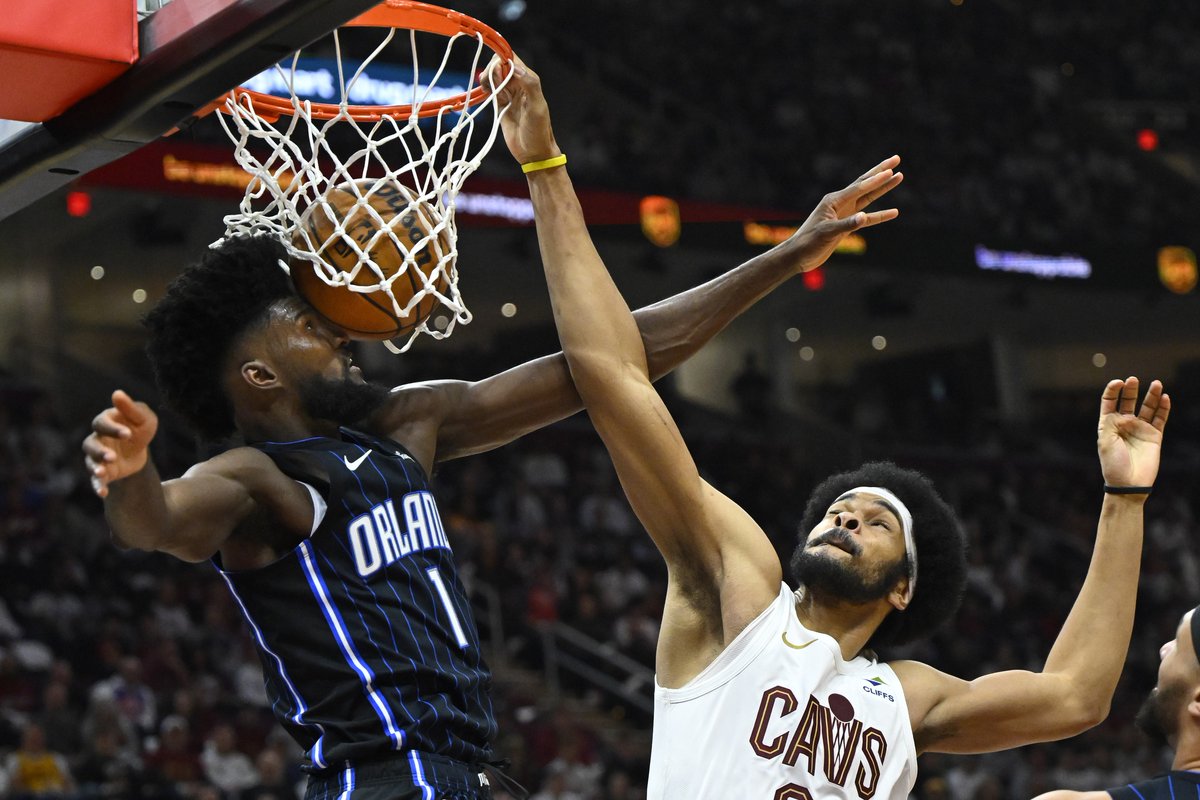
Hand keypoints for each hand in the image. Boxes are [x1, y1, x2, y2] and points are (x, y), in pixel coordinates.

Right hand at [82, 390, 157, 497]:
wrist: (141, 450)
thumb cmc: (140, 428)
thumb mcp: (144, 418)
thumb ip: (131, 408)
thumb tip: (117, 393)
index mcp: (105, 422)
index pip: (101, 423)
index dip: (112, 428)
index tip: (128, 434)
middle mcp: (97, 439)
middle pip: (90, 444)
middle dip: (100, 451)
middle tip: (112, 456)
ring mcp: (97, 457)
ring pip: (90, 462)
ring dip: (96, 467)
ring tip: (103, 472)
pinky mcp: (103, 472)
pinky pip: (96, 481)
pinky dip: (98, 486)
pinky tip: (103, 493)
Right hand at [483, 53, 560, 165]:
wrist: (533, 153)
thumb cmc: (539, 131)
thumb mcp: (537, 107)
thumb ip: (530, 84)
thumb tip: (515, 67)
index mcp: (529, 80)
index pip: (512, 59)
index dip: (501, 59)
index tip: (496, 70)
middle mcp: (518, 84)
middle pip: (500, 64)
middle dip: (492, 69)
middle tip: (492, 85)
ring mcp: (509, 94)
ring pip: (493, 75)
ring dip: (487, 77)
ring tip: (488, 90)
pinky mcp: (501, 104)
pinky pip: (490, 88)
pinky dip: (485, 87)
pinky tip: (486, 93)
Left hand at [784, 155, 904, 273]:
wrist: (799, 255)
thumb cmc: (808, 242)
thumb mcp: (827, 232)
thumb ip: (846, 225)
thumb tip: (864, 218)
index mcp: (833, 201)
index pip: (859, 187)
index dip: (875, 180)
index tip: (891, 170)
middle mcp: (840, 203)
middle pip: (865, 184)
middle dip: (881, 172)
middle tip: (897, 158)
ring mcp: (844, 213)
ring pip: (869, 197)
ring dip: (883, 188)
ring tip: (899, 176)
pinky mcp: (847, 225)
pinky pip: (868, 218)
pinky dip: (880, 216)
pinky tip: (894, 212)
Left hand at [1096, 377, 1169, 489]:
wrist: (1129, 484)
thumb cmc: (1113, 464)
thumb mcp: (1105, 441)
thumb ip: (1110, 423)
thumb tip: (1119, 410)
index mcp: (1109, 424)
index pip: (1110, 402)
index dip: (1113, 390)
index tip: (1118, 382)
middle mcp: (1124, 424)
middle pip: (1129, 401)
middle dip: (1132, 389)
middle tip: (1134, 379)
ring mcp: (1140, 429)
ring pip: (1148, 407)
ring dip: (1152, 395)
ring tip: (1157, 383)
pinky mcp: (1154, 436)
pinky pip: (1160, 418)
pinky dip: (1164, 408)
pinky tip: (1165, 398)